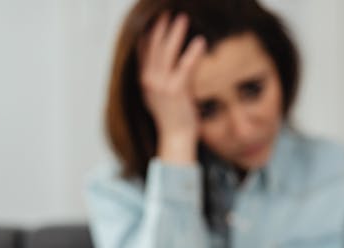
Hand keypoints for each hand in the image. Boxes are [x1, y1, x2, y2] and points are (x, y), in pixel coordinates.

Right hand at [140, 12, 205, 164]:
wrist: (176, 138)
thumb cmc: (172, 118)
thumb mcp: (160, 95)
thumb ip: (159, 78)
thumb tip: (165, 62)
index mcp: (144, 80)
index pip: (142, 51)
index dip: (147, 33)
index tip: (152, 19)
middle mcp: (149, 80)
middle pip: (153, 46)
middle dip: (160, 27)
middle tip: (167, 13)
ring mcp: (162, 85)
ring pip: (167, 52)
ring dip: (175, 33)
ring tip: (182, 18)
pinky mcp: (176, 91)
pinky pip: (185, 66)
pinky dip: (192, 52)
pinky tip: (200, 41)